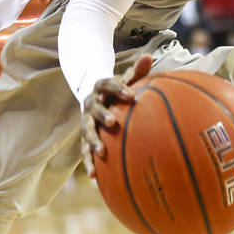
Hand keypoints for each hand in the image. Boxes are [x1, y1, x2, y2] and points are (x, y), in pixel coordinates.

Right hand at [80, 54, 151, 179]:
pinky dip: (89, 162)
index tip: (130, 94)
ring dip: (93, 142)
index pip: (107, 85)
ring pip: (87, 131)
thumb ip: (137, 70)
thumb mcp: (126, 78)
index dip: (117, 88)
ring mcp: (86, 122)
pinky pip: (85, 151)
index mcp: (100, 88)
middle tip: (113, 123)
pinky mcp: (85, 137)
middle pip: (93, 109)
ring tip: (101, 153)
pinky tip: (94, 177)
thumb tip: (149, 55)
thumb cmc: (118, 90)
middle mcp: (90, 104)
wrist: (95, 97)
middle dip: (102, 116)